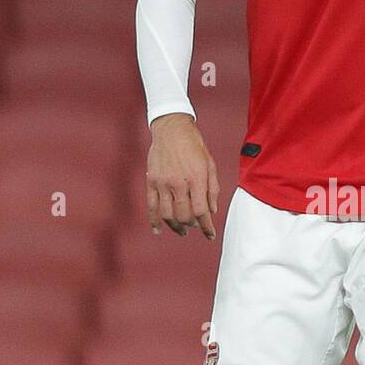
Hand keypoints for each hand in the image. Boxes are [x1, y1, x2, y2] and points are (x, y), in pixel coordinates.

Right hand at [146, 114, 218, 238]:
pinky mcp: (151, 182)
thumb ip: (213, 189)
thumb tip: (212, 211)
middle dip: (192, 225)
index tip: (210, 235)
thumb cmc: (194, 146)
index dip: (207, 227)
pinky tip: (158, 230)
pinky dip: (154, 221)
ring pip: (168, 214)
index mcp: (196, 179)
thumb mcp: (210, 165)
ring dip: (176, 226)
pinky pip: (151, 206)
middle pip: (184, 215)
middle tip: (195, 226)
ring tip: (182, 229)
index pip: (201, 211)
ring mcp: (163, 183)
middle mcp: (179, 183)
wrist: (172, 129)